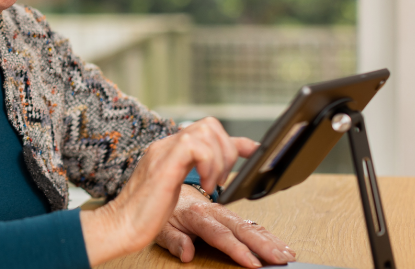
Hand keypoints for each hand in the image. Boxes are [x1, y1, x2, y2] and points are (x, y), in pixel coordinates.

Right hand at [80, 117, 253, 265]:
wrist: (121, 225)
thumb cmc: (143, 214)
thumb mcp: (176, 191)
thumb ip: (194, 178)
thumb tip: (215, 177)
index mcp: (169, 152)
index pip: (206, 132)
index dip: (234, 140)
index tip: (254, 151)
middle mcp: (166, 146)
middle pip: (209, 125)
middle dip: (227, 150)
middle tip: (221, 179)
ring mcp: (164, 151)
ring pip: (206, 130)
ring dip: (219, 158)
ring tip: (213, 183)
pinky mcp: (165, 163)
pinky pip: (196, 146)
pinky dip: (209, 164)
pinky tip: (206, 185)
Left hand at [156, 185, 295, 267]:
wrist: (166, 187)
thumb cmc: (165, 211)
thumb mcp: (161, 228)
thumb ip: (174, 241)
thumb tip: (186, 254)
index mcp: (196, 215)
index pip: (220, 234)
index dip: (237, 249)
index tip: (252, 262)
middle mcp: (213, 211)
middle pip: (241, 229)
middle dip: (263, 244)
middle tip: (280, 258)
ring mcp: (223, 212)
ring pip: (250, 225)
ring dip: (270, 240)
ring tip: (286, 253)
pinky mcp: (229, 215)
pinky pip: (250, 223)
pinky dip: (267, 234)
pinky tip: (280, 244)